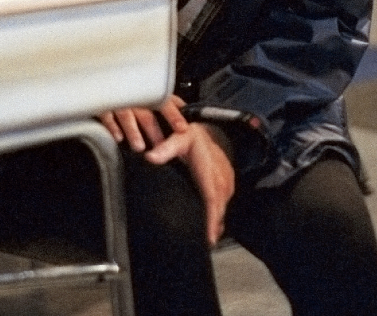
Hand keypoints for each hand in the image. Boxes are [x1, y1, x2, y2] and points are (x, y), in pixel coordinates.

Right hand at [99, 95, 188, 151]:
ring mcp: (116, 99)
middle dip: (154, 130)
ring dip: (134, 131)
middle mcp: (132, 95)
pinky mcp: (100, 104)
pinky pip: (107, 115)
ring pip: (127, 115)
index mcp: (145, 92)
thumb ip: (159, 101)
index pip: (164, 101)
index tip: (182, 128)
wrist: (98, 77)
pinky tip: (118, 137)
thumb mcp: (144, 91)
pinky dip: (113, 126)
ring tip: (140, 147)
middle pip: (146, 113)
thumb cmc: (124, 88)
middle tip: (162, 146)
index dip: (174, 115)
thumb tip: (179, 111)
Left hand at [145, 122, 234, 245]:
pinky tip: (213, 227)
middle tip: (205, 246)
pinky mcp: (227, 185)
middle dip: (214, 228)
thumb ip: (164, 149)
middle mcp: (221, 178)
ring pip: (223, 208)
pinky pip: (224, 203)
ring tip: (208, 241)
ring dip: (217, 224)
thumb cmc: (192, 137)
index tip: (209, 237)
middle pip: (219, 208)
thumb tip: (149, 157)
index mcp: (209, 170)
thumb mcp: (178, 139)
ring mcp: (227, 182)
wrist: (210, 131)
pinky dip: (219, 216)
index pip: (211, 198)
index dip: (211, 219)